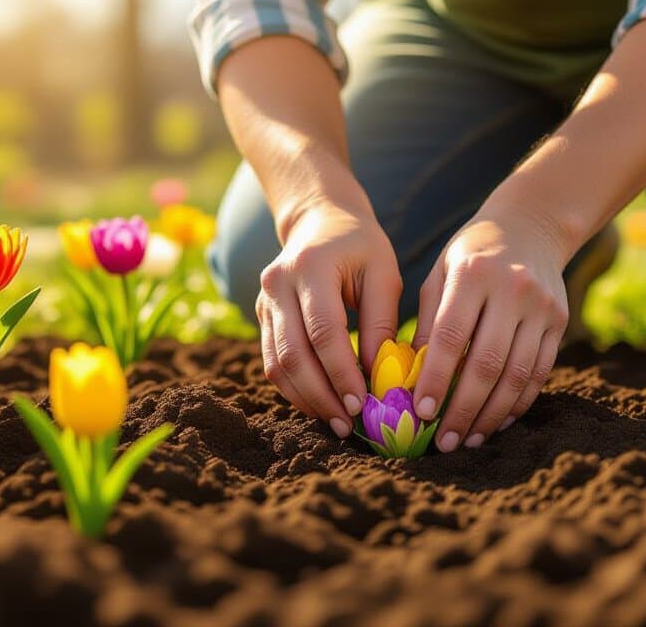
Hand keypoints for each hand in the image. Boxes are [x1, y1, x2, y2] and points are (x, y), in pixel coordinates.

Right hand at [257, 199, 402, 437]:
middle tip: (348, 425)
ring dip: (306, 399)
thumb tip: (378, 378)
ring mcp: (263, 301)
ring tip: (336, 423)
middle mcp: (277, 284)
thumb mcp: (384, 273)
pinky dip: (295, 389)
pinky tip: (320, 405)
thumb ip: (381, 323)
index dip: (341, 372)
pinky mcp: (262, 316)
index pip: (323, 331)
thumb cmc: (362, 247)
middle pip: (292, 353)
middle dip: (321, 395)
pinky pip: (272, 361)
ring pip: (276, 364)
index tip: (362, 403)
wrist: (320, 220)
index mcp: (310, 266)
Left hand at [412, 207, 568, 451]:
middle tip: (443, 442)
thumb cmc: (471, 255)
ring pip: (518, 374)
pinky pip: (540, 372)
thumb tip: (409, 378)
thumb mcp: (440, 273)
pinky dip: (518, 402)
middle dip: (463, 409)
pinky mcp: (560, 321)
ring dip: (492, 415)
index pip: (452, 336)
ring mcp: (542, 306)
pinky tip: (498, 421)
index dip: (435, 379)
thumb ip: (428, 321)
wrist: (531, 225)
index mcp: (474, 274)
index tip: (420, 412)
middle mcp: (513, 289)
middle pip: (488, 363)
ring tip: (469, 440)